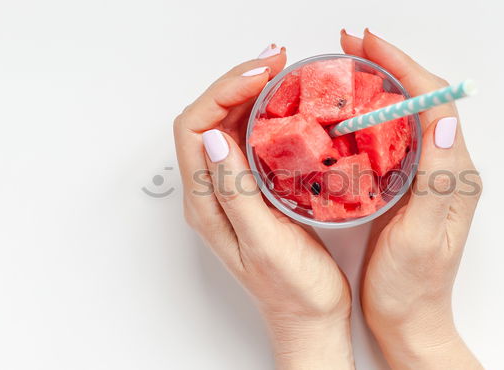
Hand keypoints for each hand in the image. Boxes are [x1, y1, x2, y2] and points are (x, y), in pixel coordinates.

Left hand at [173, 45, 352, 368]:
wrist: (309, 321)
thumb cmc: (291, 292)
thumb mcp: (263, 242)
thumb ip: (236, 191)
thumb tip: (212, 137)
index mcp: (207, 203)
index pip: (193, 128)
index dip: (222, 92)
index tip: (260, 76)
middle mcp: (212, 193)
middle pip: (206, 119)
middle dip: (235, 82)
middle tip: (274, 63)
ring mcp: (232, 190)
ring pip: (226, 125)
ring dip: (249, 93)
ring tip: (281, 73)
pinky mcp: (253, 191)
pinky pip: (249, 140)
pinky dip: (265, 113)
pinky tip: (286, 105)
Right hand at [340, 30, 483, 368]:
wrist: (410, 324)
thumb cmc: (412, 289)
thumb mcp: (422, 235)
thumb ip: (436, 180)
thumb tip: (443, 119)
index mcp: (454, 174)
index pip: (433, 101)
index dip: (401, 67)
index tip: (368, 47)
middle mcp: (447, 168)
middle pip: (422, 98)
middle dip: (388, 65)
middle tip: (351, 45)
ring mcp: (430, 176)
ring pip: (408, 113)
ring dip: (381, 83)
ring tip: (349, 65)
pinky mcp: (412, 186)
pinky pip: (395, 135)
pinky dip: (373, 112)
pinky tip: (350, 110)